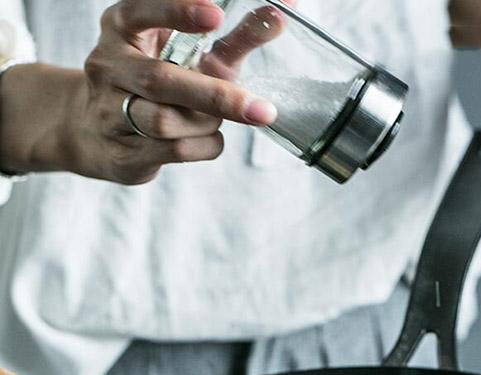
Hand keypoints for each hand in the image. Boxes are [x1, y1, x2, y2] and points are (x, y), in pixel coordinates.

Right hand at [70, 0, 287, 183]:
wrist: (99, 133)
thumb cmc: (160, 86)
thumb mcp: (193, 56)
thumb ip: (234, 38)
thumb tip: (279, 16)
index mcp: (122, 29)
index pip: (141, 12)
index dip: (177, 12)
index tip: (216, 16)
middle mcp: (109, 67)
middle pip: (161, 81)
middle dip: (215, 96)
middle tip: (261, 110)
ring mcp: (109, 112)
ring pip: (167, 122)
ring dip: (206, 123)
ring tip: (214, 118)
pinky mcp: (123, 154)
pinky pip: (176, 150)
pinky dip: (205, 144)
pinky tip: (206, 136)